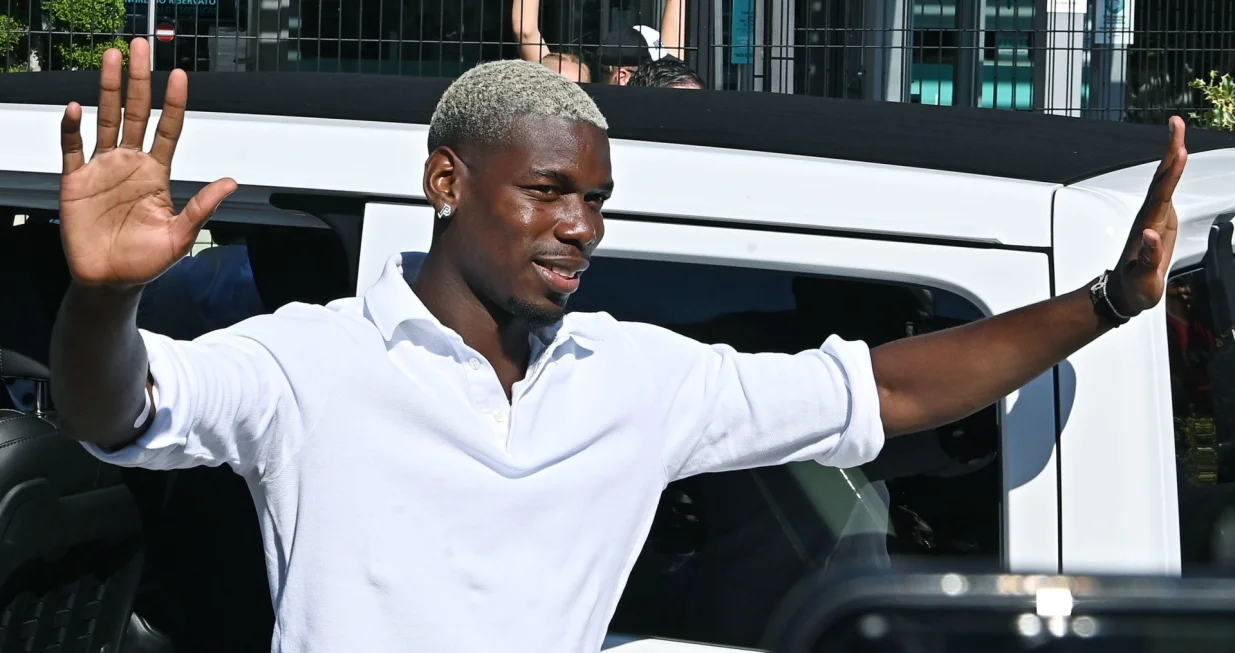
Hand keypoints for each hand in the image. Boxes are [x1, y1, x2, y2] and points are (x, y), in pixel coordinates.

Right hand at [59, 38, 236, 287]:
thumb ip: (202, 207)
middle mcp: (130, 164)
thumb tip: (231, 182)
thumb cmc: (146, 262)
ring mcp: (102, 169)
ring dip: (109, 89)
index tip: (180, 75)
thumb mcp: (180, 235)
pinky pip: (72, 149)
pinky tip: (76, 108)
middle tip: (141, 48)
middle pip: (136, 113)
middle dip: (140, 81)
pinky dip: (72, 128)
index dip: (174, 103)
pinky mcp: (76, 182)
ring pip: (106, 120)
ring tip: (112, 58)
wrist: (110, 282)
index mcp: (156, 174)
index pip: (168, 129)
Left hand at [1110, 116, 1188, 316]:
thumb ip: (1147, 256)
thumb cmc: (1134, 287)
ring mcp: (1153, 216)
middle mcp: (1149, 215)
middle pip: (1162, 178)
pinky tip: (1177, 160)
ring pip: (1164, 181)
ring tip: (1178, 133)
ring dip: (1171, 156)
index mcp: (1148, 225)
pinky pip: (1168, 190)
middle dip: (1170, 150)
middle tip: (1176, 123)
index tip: (1181, 150)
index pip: (1162, 193)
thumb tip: (1150, 234)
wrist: (1123, 293)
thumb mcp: (1142, 277)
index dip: (1172, 172)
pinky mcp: (1159, 220)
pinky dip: (1174, 173)